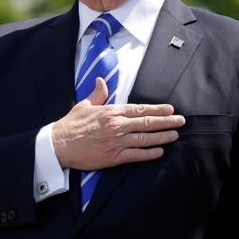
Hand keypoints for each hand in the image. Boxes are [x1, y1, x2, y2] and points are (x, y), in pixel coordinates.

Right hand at [52, 78, 185, 169]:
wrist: (58, 145)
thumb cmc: (71, 125)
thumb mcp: (85, 105)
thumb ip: (98, 94)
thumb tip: (102, 81)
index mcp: (112, 112)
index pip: (140, 109)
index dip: (157, 110)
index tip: (170, 109)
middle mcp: (117, 125)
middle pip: (147, 123)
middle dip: (167, 122)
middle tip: (181, 121)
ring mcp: (116, 142)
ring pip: (145, 139)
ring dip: (162, 137)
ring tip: (175, 135)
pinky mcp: (113, 157)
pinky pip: (136, 155)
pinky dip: (149, 153)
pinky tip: (160, 151)